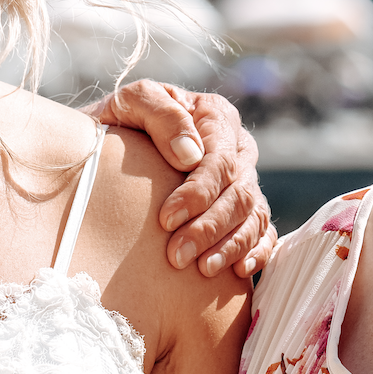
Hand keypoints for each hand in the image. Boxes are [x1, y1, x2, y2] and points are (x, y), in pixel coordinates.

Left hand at [92, 81, 274, 277]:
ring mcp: (244, 178)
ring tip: (202, 270)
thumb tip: (190, 155)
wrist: (108, 144)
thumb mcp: (130, 103)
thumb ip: (160, 114)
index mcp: (214, 116)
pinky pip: (263, 231)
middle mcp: (236, 147)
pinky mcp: (244, 207)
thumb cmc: (118, 121)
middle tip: (177, 256)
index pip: (219, 161)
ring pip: (253, 216)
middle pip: (239, 193)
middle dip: (210, 228)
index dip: (197, 194)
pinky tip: (237, 271)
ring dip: (230, 246)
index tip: (165, 219)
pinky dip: (257, 252)